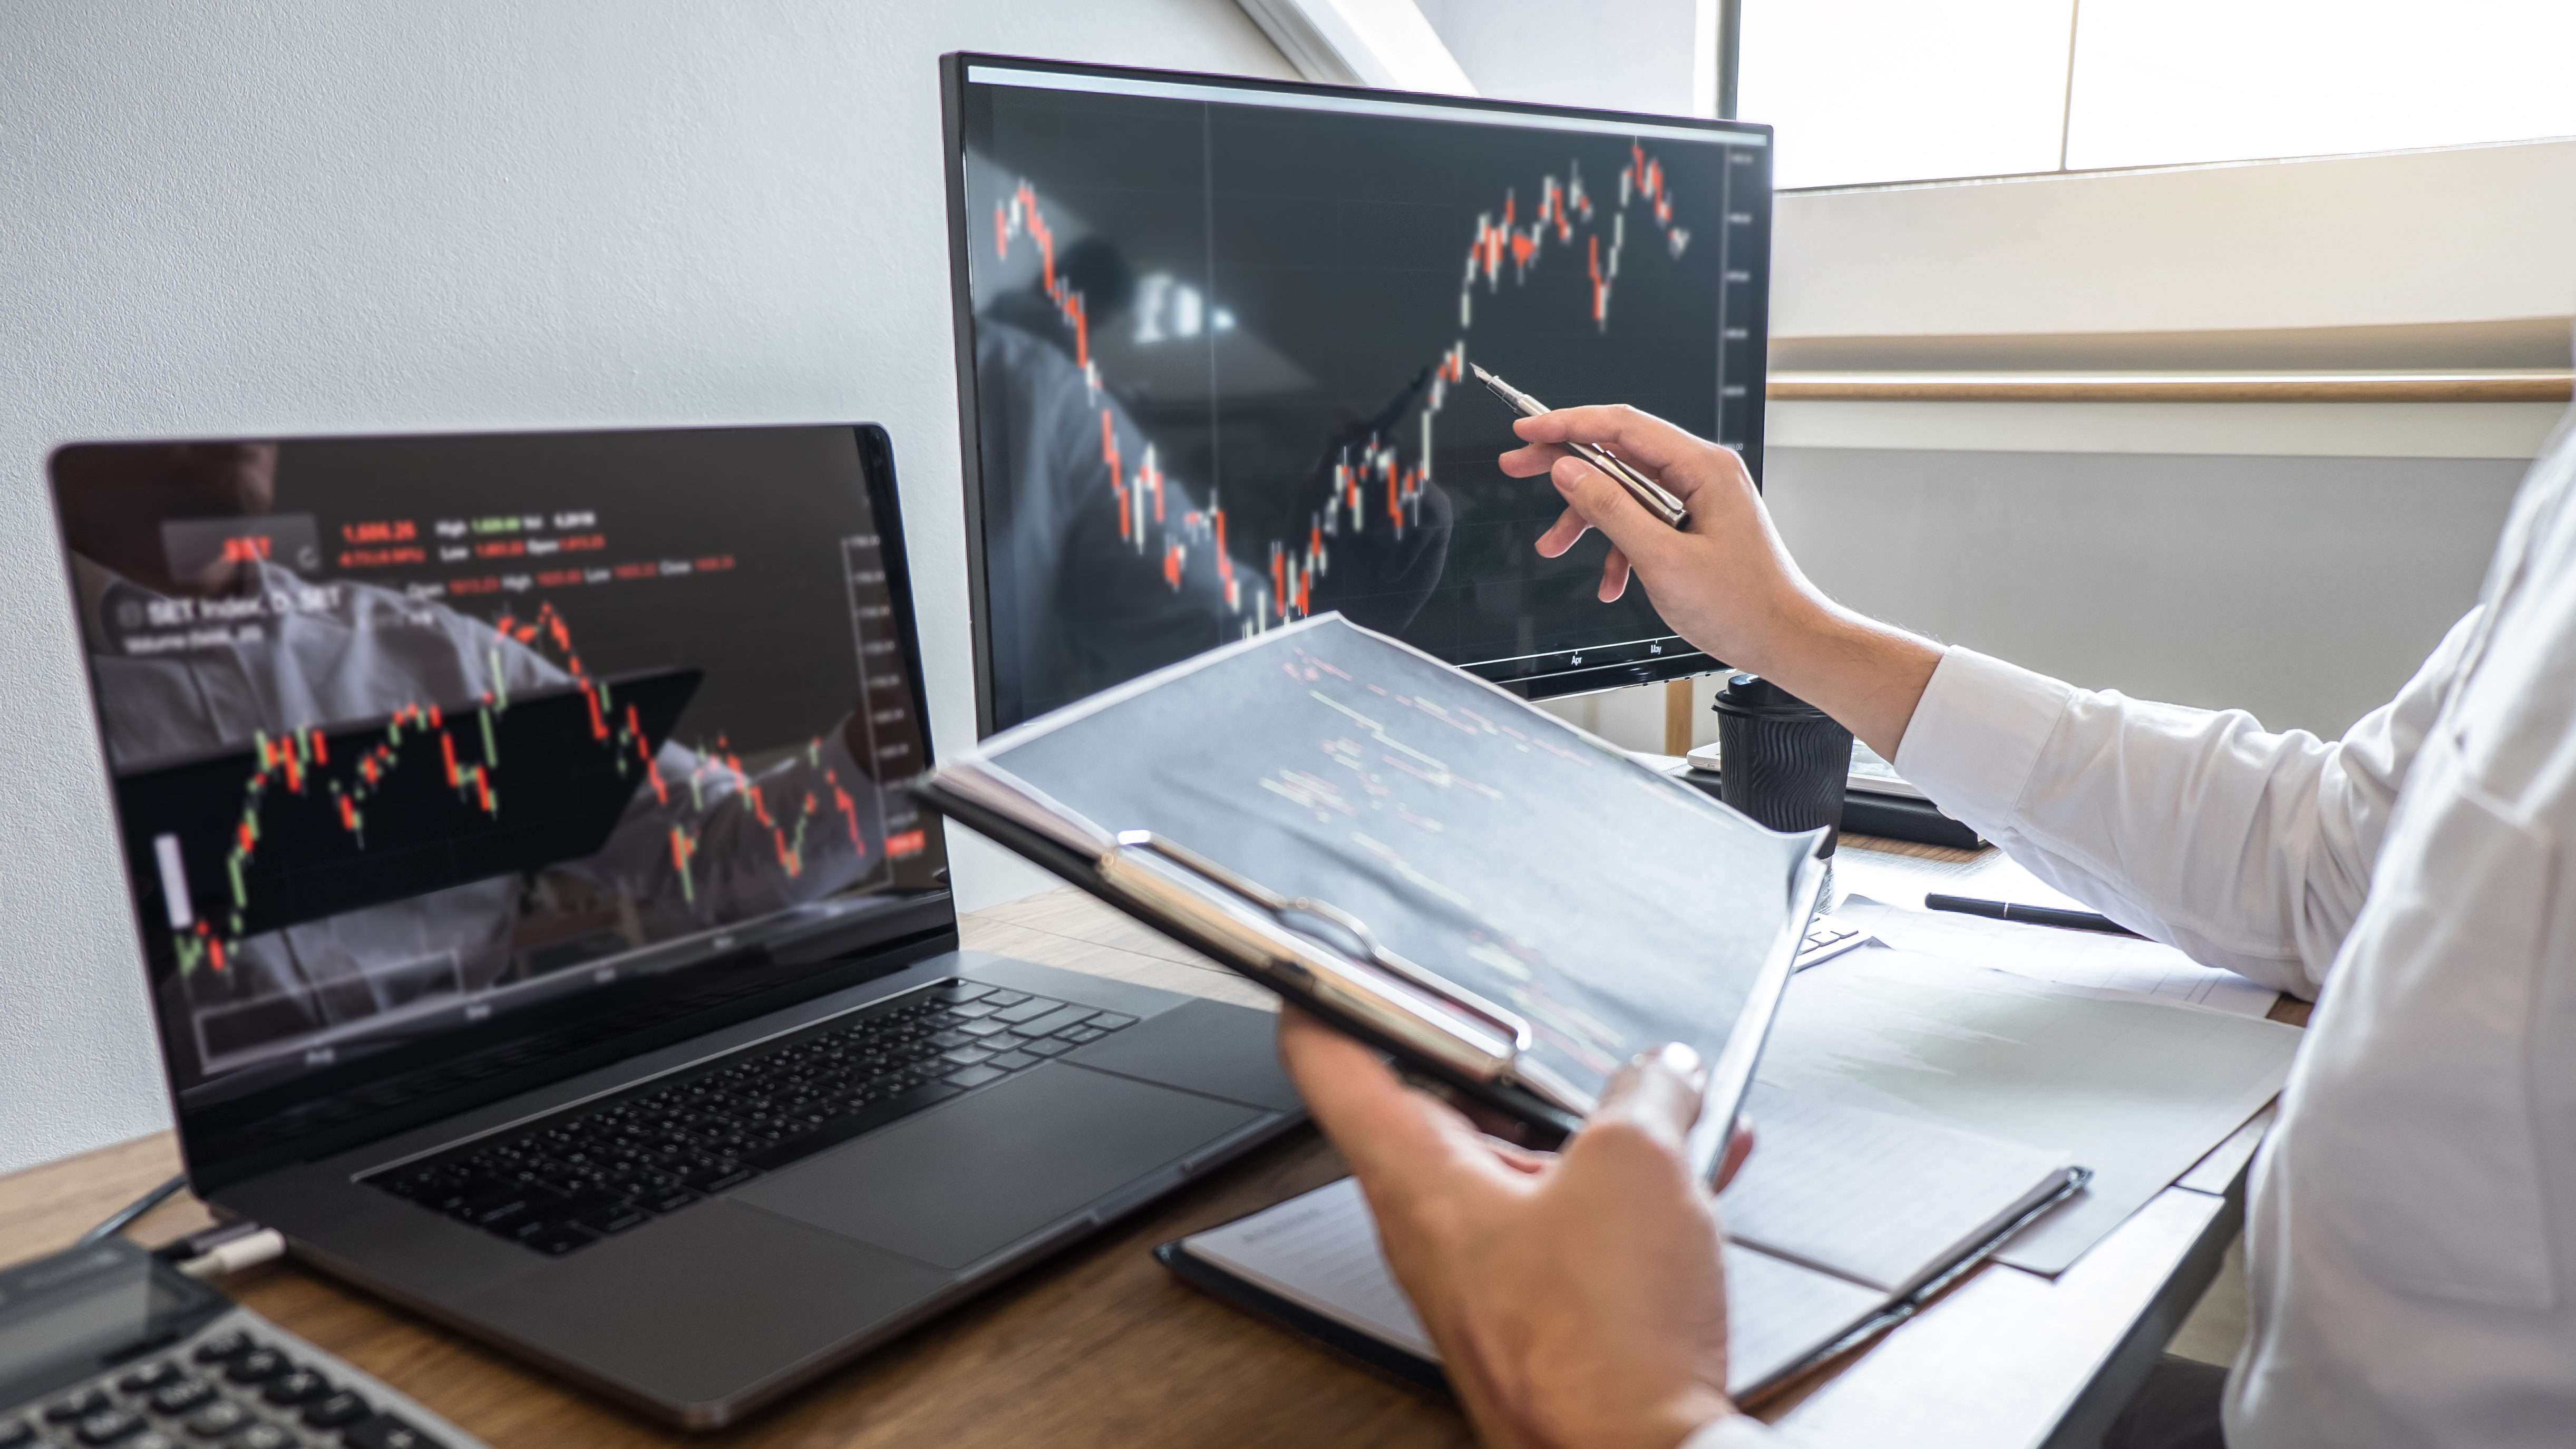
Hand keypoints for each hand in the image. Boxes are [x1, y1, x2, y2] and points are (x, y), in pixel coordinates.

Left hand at [1278, 1009, 1750, 1448]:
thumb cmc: (1605, 1350)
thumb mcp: (1639, 1166)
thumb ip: (1649, 1092)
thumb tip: (1665, 1072)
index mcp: (1416, 1178)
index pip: (1329, 1062)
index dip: (1319, 992)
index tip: (1318, 957)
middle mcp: (1433, 1227)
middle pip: (1439, 1105)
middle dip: (1509, 1061)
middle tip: (1554, 1034)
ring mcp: (1483, 1272)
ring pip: (1517, 1164)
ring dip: (1584, 1131)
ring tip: (1658, 1108)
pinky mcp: (1536, 1311)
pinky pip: (1565, 1221)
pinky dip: (1618, 1190)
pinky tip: (1685, 1175)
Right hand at [1499, 406, 1940, 759]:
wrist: (1786, 640)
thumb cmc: (1741, 606)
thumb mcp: (1662, 559)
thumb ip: (1611, 509)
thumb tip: (1567, 471)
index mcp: (1703, 467)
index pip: (1623, 426)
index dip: (1568, 424)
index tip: (1526, 430)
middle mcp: (1703, 473)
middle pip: (1619, 452)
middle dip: (1566, 464)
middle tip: (1516, 466)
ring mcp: (1700, 497)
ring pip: (1626, 491)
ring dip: (1588, 518)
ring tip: (1552, 547)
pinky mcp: (1697, 523)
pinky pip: (1644, 521)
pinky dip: (1620, 548)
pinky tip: (1611, 584)